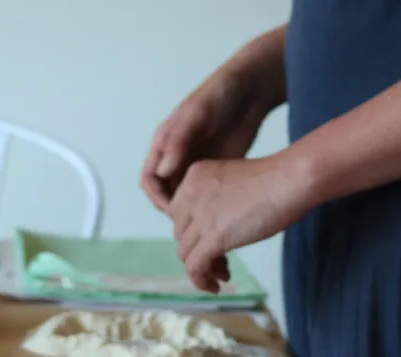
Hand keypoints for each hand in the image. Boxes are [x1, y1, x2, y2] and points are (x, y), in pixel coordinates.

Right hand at [141, 68, 267, 214]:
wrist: (250, 90)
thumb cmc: (220, 95)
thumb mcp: (197, 115)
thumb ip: (179, 141)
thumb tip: (163, 171)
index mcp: (165, 143)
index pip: (150, 179)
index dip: (157, 198)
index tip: (173, 210)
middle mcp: (176, 157)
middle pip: (165, 194)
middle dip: (174, 210)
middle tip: (192, 222)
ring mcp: (195, 165)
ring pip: (184, 198)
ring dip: (190, 211)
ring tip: (206, 221)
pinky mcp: (213, 171)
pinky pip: (203, 195)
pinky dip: (207, 206)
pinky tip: (220, 213)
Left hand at [169, 154, 306, 292]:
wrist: (289, 181)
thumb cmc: (275, 180)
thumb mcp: (233, 182)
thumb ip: (217, 200)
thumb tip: (217, 228)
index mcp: (195, 176)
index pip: (179, 213)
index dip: (193, 232)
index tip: (210, 243)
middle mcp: (191, 194)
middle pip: (180, 234)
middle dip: (197, 250)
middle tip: (220, 261)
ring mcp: (200, 216)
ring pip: (185, 254)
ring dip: (202, 268)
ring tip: (222, 275)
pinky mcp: (213, 237)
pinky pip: (194, 267)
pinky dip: (201, 281)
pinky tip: (215, 286)